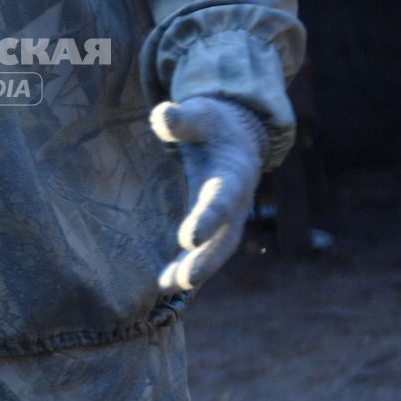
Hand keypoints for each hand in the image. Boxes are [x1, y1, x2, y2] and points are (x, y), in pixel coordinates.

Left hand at [150, 97, 266, 292]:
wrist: (237, 137)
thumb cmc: (213, 124)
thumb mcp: (200, 114)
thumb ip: (182, 119)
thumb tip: (163, 114)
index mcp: (232, 175)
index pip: (220, 200)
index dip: (207, 219)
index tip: (188, 238)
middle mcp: (236, 203)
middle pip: (225, 238)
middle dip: (205, 260)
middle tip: (183, 279)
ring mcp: (229, 219)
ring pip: (217, 251)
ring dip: (196, 271)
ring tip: (167, 286)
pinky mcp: (218, 227)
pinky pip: (207, 253)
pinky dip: (190, 268)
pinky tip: (166, 283)